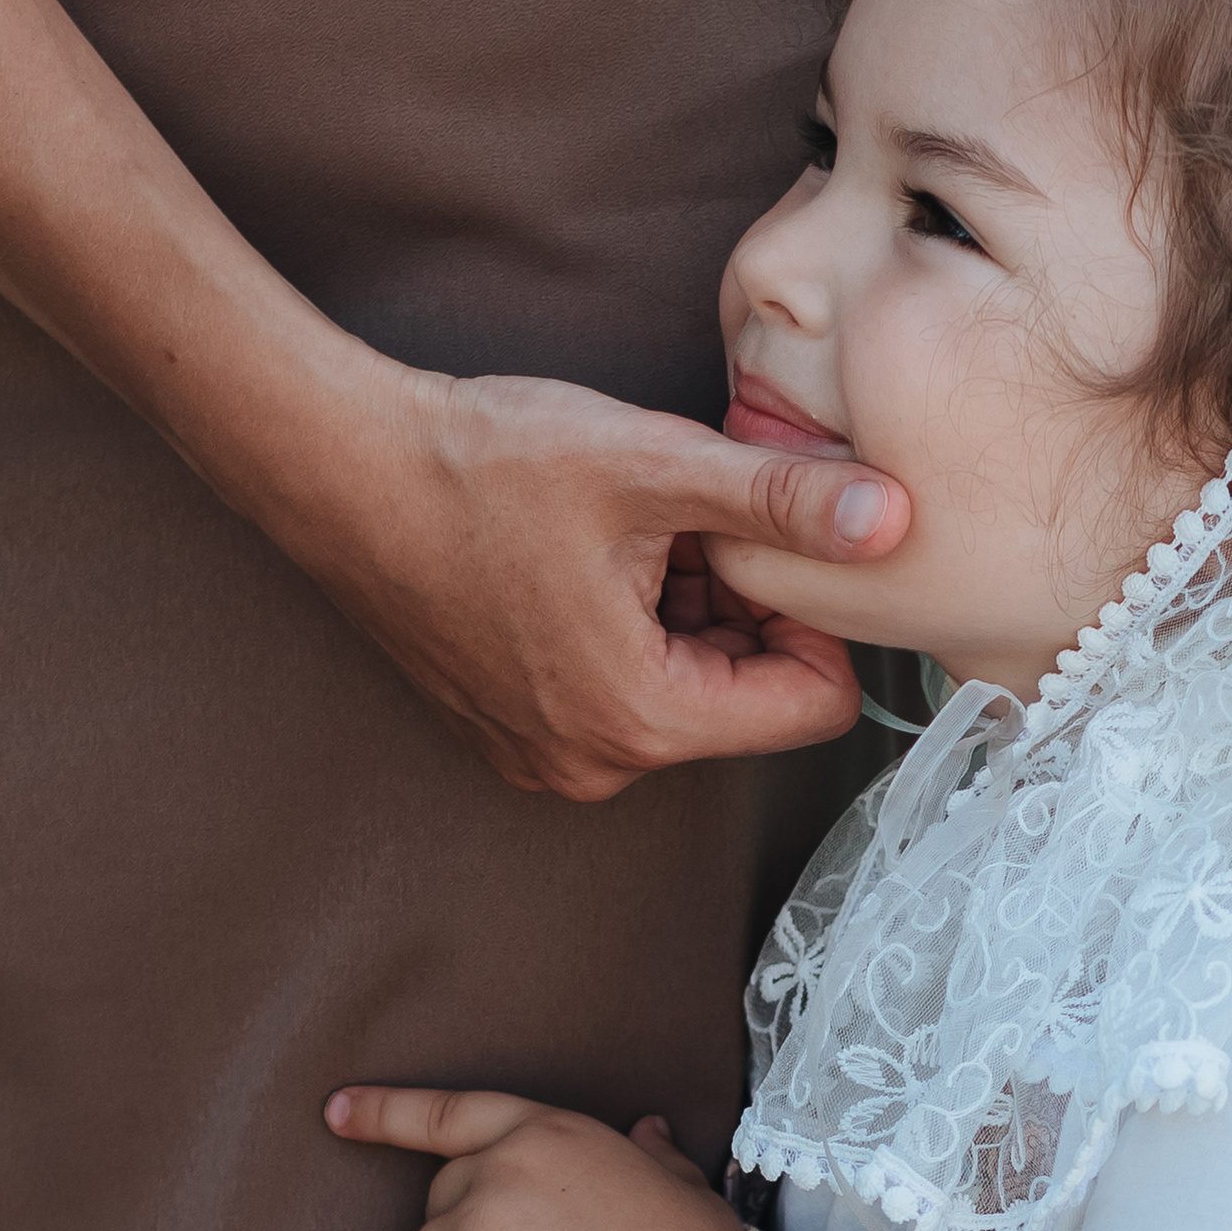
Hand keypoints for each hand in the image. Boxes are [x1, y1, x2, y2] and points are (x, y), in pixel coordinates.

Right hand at [269, 361, 909, 802]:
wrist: (338, 469)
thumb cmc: (480, 466)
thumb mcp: (653, 468)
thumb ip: (782, 501)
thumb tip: (893, 520)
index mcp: (642, 720)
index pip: (811, 706)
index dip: (813, 616)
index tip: (766, 540)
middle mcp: (595, 764)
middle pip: (745, 698)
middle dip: (740, 606)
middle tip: (686, 520)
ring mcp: (547, 754)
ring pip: (683, 687)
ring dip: (684, 607)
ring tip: (629, 528)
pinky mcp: (513, 730)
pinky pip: (619, 690)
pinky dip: (629, 623)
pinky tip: (585, 553)